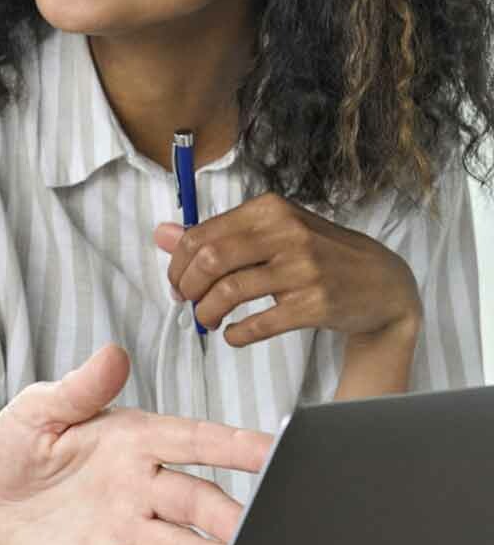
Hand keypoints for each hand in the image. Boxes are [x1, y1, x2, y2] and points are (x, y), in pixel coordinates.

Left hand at [0, 346, 272, 544]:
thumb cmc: (15, 446)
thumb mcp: (37, 410)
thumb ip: (78, 389)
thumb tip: (113, 352)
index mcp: (133, 439)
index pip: (193, 440)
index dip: (234, 444)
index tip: (274, 449)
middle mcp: (141, 484)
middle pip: (196, 498)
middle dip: (227, 513)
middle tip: (251, 526)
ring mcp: (127, 526)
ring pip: (179, 541)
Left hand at [155, 192, 420, 346]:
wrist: (384, 282)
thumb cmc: (318, 253)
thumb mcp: (271, 232)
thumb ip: (217, 233)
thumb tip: (160, 234)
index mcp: (270, 209)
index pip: (200, 235)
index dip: (177, 264)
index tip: (178, 283)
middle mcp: (287, 232)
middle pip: (209, 260)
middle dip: (188, 287)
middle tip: (188, 303)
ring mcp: (304, 268)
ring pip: (229, 291)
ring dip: (207, 312)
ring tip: (208, 320)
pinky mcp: (316, 304)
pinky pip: (258, 323)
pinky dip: (236, 334)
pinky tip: (233, 335)